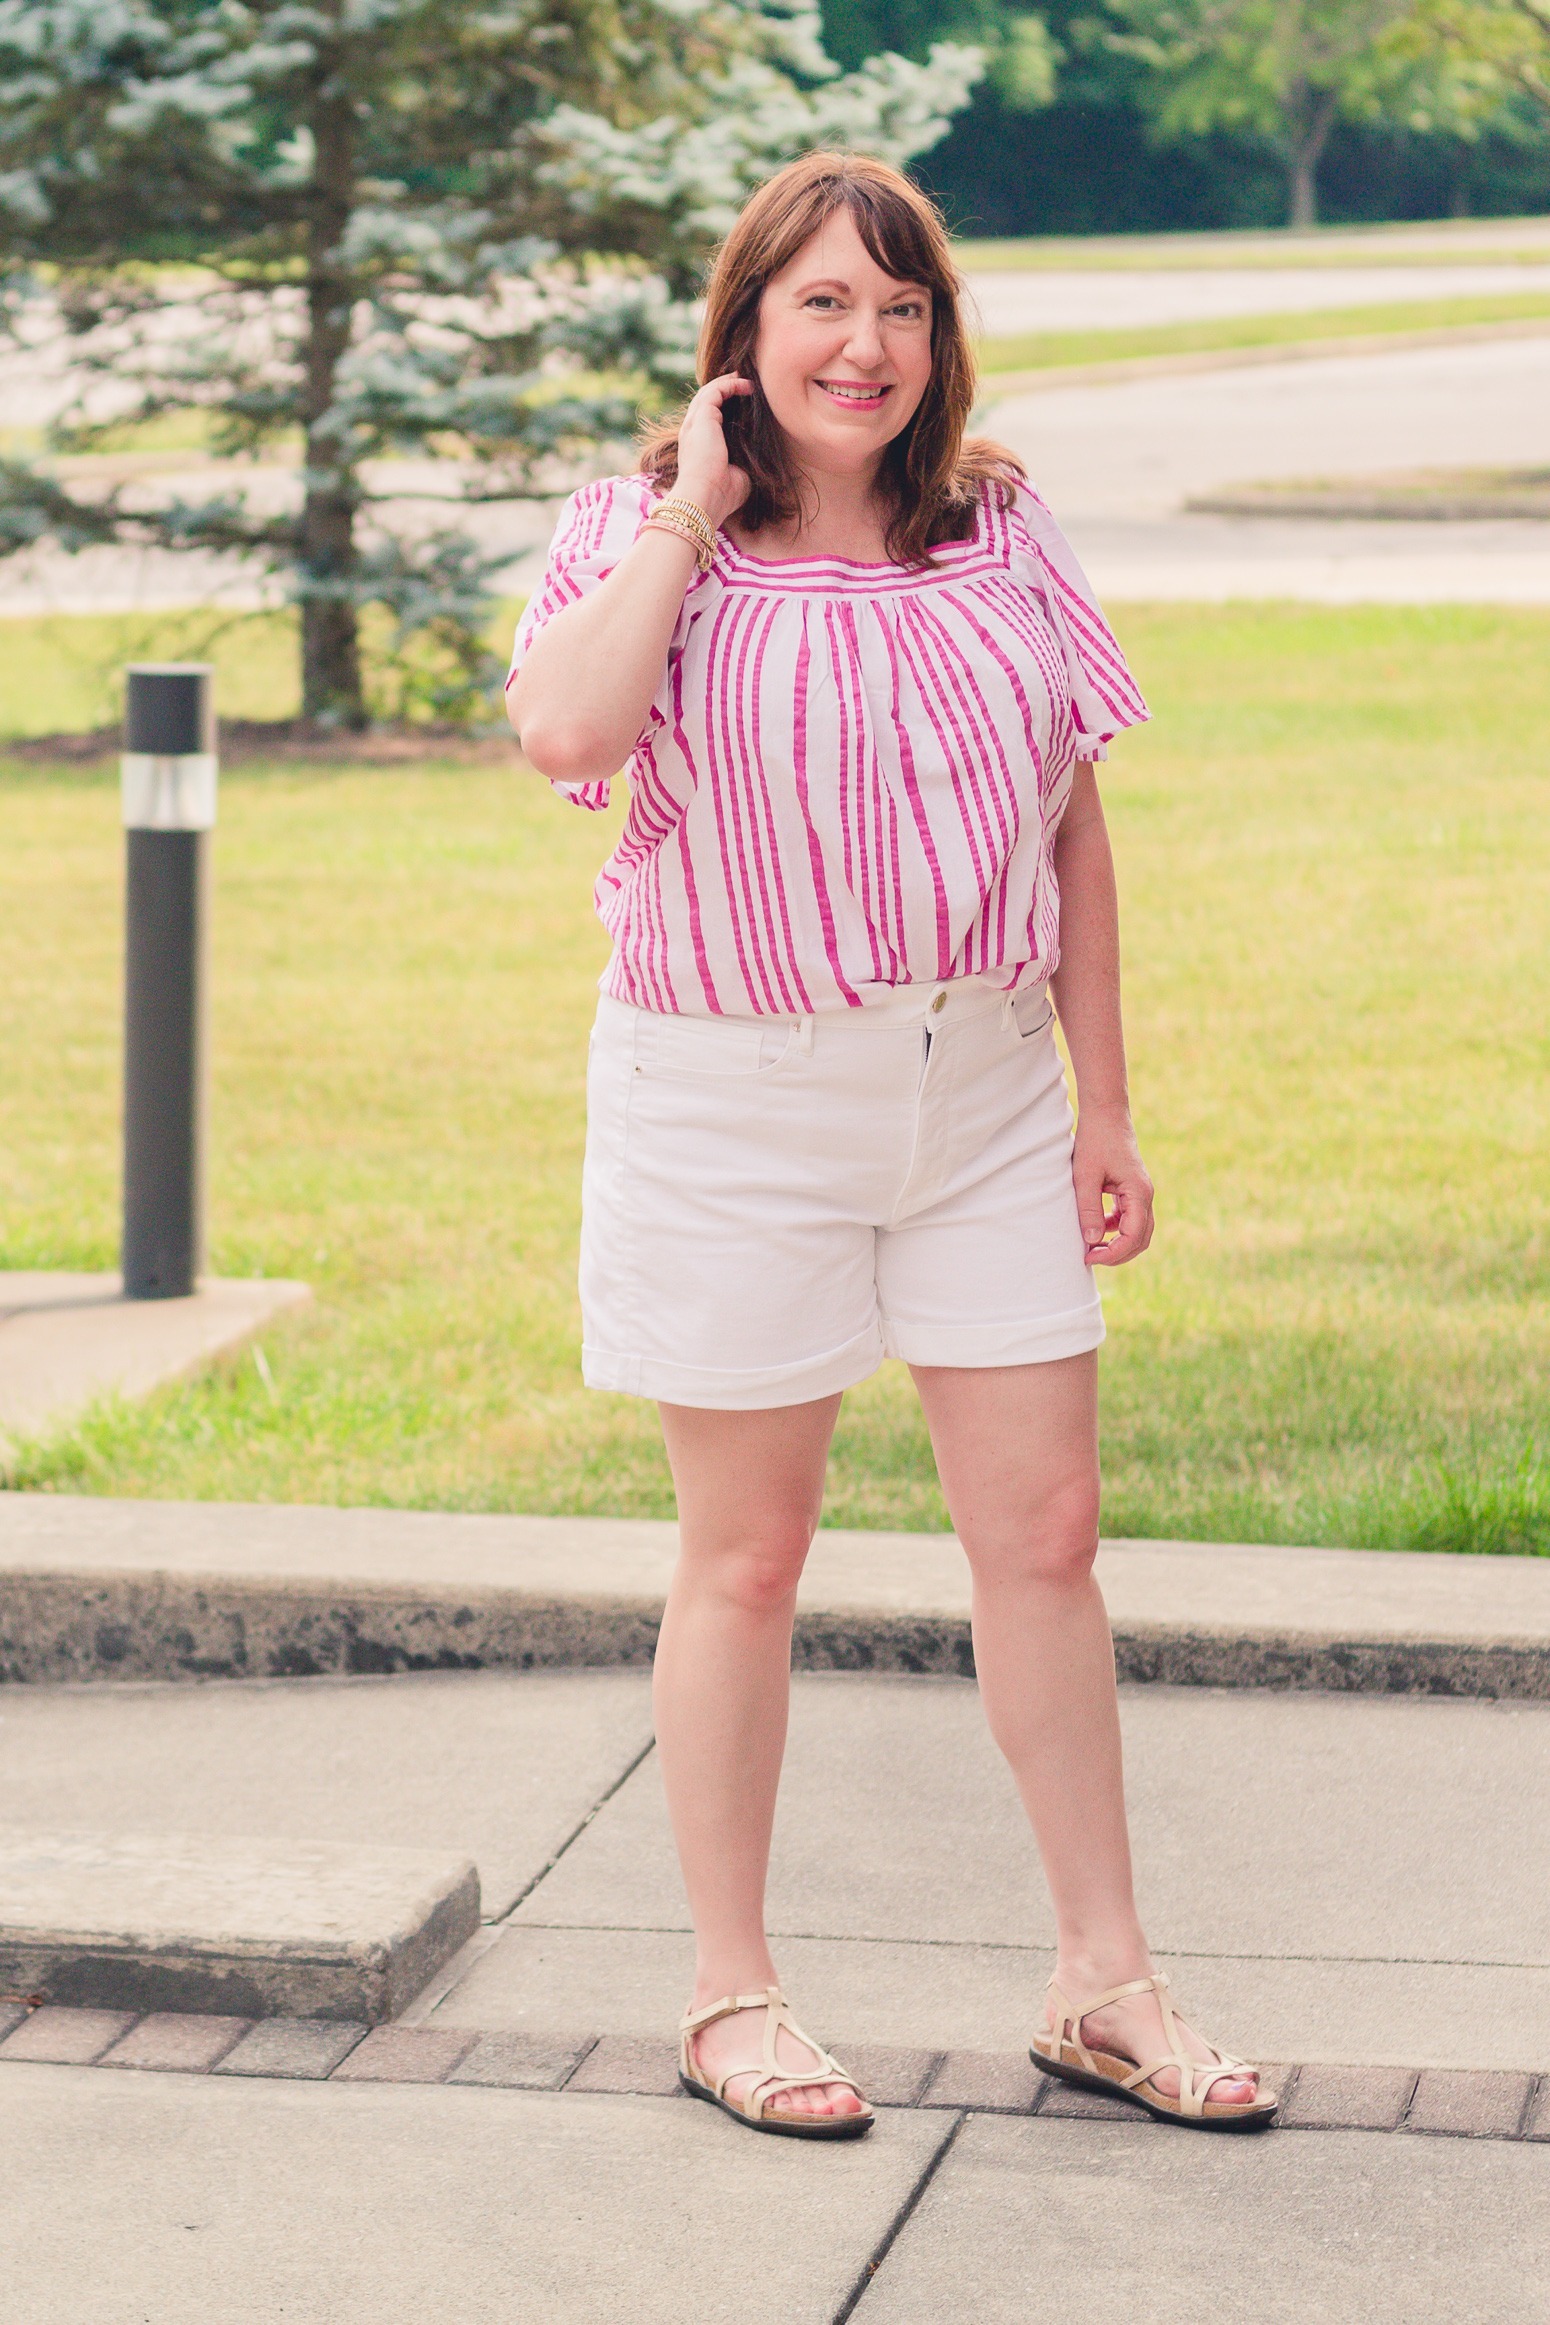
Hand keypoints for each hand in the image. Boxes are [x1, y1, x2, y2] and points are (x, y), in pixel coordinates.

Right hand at [673, 372, 753, 529]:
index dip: (724, 407)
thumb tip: (757, 459)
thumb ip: (743, 463)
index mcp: (698, 445)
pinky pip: (716, 390)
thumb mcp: (737, 475)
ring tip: (748, 379)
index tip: (743, 403)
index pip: (708, 418)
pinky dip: (732, 384)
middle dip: (725, 389)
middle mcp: (693, 431)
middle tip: (745, 382)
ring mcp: (695, 422)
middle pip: (707, 400)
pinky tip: (748, 385)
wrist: (705, 497)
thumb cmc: (721, 494)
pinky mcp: (702, 416)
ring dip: (729, 382)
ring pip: (710, 391)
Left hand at [1072, 1103, 1153, 1266]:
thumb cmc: (1095, 1141)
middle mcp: (1145, 1195)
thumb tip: (1092, 1241)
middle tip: (1090, 1257)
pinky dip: (1116, 1229)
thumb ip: (1088, 1209)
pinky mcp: (1132, 1190)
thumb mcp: (1085, 1176)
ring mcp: (1141, 1193)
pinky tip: (1097, 1228)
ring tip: (1091, 1248)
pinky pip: (1130, 1219)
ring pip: (1137, 1231)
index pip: (1134, 1236)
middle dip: (1118, 1254)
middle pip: (1141, 1239)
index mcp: (1139, 1192)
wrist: (1105, 1116)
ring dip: (1118, 1244)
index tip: (1089, 1256)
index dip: (1113, 1253)